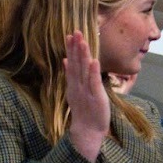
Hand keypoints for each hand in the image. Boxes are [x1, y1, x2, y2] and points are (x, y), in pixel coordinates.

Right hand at [63, 30, 111, 161]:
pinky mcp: (95, 96)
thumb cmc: (84, 110)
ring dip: (83, 55)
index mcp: (74, 83)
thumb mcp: (76, 91)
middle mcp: (78, 84)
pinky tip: (94, 60)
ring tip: (82, 41)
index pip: (72, 62)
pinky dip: (93, 71)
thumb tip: (66, 60)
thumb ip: (71, 76)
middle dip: (76, 47)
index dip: (71, 49)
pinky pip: (94, 82)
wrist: (87, 130)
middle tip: (75, 32)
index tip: (70, 35)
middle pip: (76, 63)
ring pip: (83, 70)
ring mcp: (86, 90)